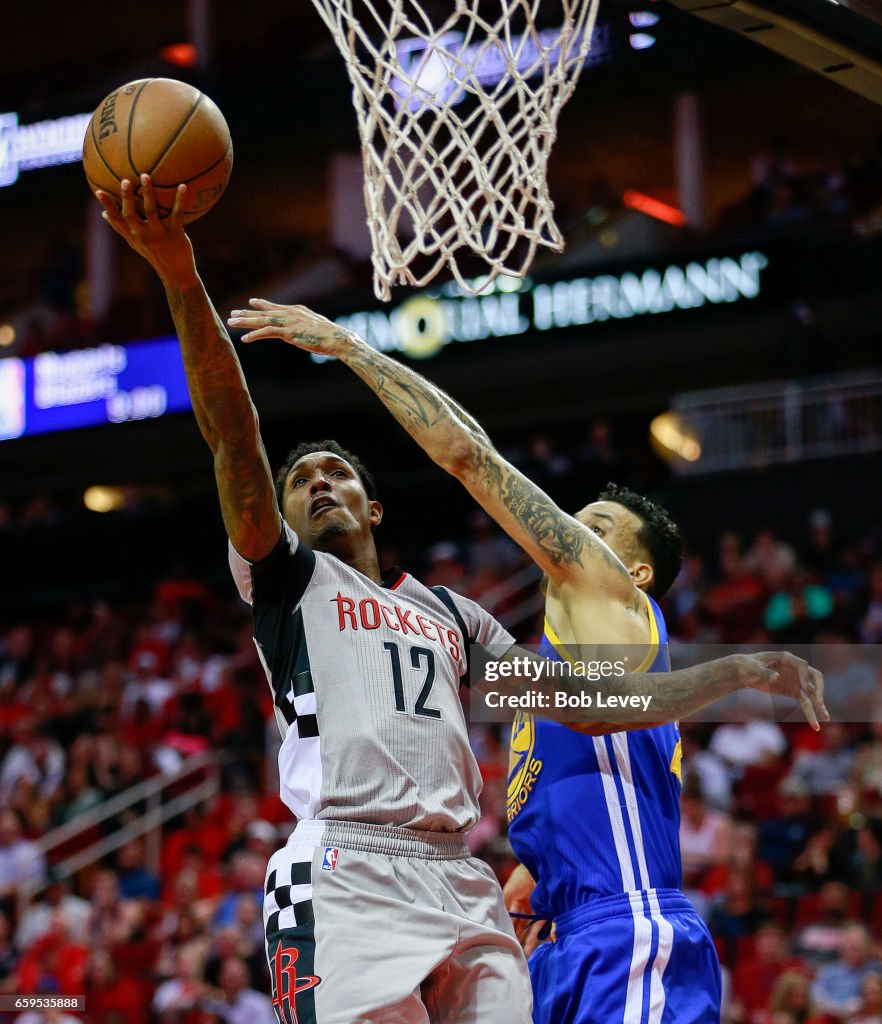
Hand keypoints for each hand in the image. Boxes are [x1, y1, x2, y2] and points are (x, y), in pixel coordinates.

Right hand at [95, 175, 196, 283]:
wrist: (176, 273)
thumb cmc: (155, 254)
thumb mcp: (135, 243)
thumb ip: (122, 228)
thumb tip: (103, 214)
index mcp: (133, 236)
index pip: (116, 220)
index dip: (107, 206)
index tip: (98, 191)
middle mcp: (143, 235)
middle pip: (131, 216)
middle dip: (126, 198)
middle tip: (125, 181)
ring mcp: (159, 234)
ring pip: (151, 212)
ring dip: (148, 194)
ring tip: (145, 177)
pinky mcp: (175, 233)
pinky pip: (177, 213)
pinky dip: (180, 199)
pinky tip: (183, 185)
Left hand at [227, 299, 358, 357]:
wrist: (337, 338)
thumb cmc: (330, 336)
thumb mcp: (316, 328)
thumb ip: (306, 327)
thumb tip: (302, 332)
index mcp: (297, 311)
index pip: (276, 307)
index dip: (262, 305)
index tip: (251, 302)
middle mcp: (290, 313)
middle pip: (264, 312)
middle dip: (247, 313)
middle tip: (233, 314)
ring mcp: (289, 322)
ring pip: (262, 320)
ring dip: (245, 322)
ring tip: (232, 323)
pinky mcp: (288, 332)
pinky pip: (267, 332)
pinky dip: (255, 335)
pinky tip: (245, 339)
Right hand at [503, 863, 548, 955]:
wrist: (538, 869)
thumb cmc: (521, 878)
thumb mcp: (509, 892)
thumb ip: (504, 906)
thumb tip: (499, 921)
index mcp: (516, 899)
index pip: (512, 918)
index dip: (509, 929)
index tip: (506, 941)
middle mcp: (527, 905)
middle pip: (522, 925)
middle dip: (519, 937)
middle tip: (516, 951)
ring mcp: (538, 908)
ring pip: (533, 927)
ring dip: (529, 940)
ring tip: (526, 953)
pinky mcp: (548, 910)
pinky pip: (545, 925)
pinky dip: (544, 934)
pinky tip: (541, 943)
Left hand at [735, 651, 827, 730]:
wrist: (743, 673)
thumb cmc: (747, 666)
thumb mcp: (753, 668)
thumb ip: (764, 672)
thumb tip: (776, 677)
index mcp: (786, 658)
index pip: (802, 665)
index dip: (805, 675)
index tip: (803, 687)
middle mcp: (795, 669)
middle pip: (814, 677)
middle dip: (819, 689)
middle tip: (819, 702)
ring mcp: (796, 681)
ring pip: (812, 692)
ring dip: (820, 704)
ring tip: (825, 718)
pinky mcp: (793, 692)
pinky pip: (805, 702)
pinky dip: (810, 713)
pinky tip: (815, 725)